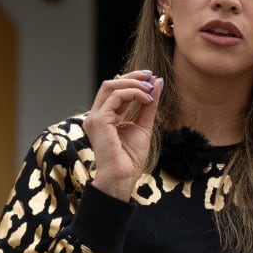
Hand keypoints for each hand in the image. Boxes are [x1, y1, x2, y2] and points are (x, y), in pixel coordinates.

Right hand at [83, 69, 162, 200]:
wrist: (124, 176)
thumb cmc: (130, 157)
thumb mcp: (144, 125)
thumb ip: (148, 105)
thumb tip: (157, 83)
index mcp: (105, 116)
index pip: (115, 90)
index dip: (132, 80)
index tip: (151, 78)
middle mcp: (97, 115)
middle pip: (111, 84)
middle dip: (132, 76)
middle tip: (151, 76)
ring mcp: (95, 117)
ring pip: (111, 86)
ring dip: (134, 83)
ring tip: (150, 89)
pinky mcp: (99, 120)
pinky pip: (116, 97)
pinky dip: (133, 93)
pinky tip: (146, 99)